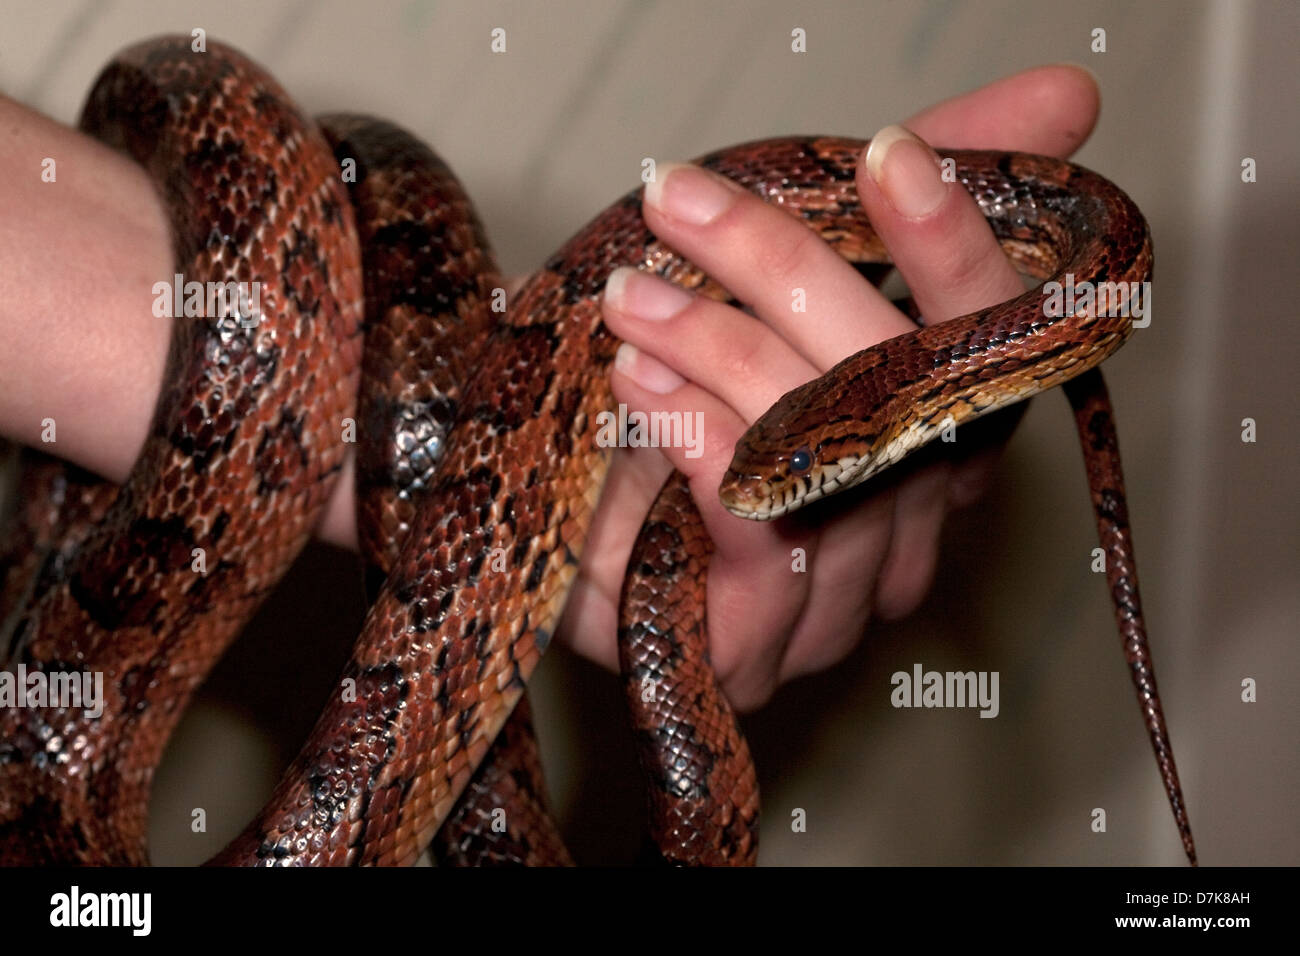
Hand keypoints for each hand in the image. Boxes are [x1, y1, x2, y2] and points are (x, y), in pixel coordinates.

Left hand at [559, 64, 1100, 709]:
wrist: (540, 503)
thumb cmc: (676, 381)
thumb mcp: (783, 266)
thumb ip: (913, 184)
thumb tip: (1069, 92)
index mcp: (933, 429)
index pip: (990, 337)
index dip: (953, 245)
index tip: (892, 152)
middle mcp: (906, 518)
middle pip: (897, 388)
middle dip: (783, 274)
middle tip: (678, 200)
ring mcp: (838, 592)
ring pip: (822, 455)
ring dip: (716, 354)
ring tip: (633, 299)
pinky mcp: (759, 640)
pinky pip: (761, 525)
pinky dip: (696, 435)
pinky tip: (638, 387)